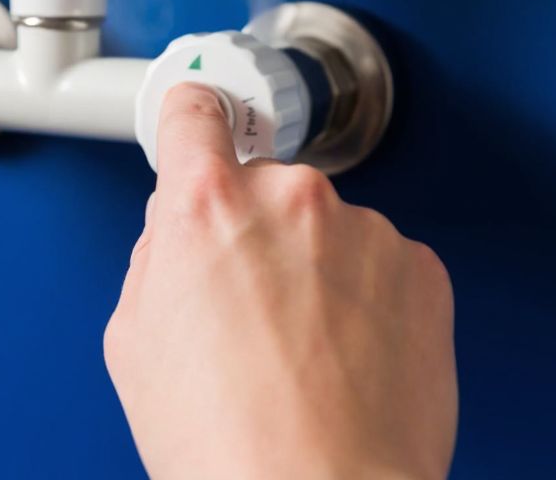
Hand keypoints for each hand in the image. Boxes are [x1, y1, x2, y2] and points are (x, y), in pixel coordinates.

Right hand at [105, 84, 457, 479]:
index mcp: (207, 206)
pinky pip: (383, 267)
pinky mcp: (421, 269)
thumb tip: (177, 241)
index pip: (195, 113)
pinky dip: (370, 302)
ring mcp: (365, 231)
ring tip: (303, 357)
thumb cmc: (229, 442)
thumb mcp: (134, 343)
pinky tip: (347, 361)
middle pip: (264, 189)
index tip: (201, 115)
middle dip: (255, 236)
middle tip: (248, 315)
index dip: (193, 118)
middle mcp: (290, 199)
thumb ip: (157, 261)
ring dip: (318, 271)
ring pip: (328, 231)